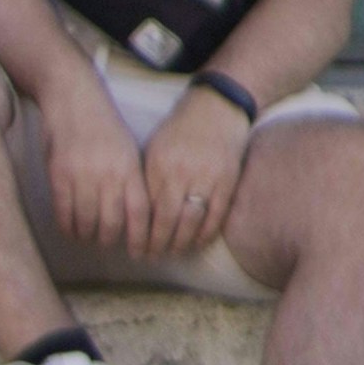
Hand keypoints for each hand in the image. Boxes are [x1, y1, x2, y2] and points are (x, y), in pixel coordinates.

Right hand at [38, 71, 151, 264]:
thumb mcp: (126, 149)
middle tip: (106, 243)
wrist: (72, 94)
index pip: (140, 214)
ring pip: (86, 224)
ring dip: (87, 237)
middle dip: (109, 241)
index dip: (140, 240)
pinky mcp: (58, 174)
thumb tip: (135, 219)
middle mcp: (108, 173)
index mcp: (129, 167)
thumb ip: (131, 181)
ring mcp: (82, 174)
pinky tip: (70, 229)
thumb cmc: (102, 123)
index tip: (138, 253)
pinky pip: (63, 214)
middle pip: (112, 225)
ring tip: (87, 237)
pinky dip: (67, 228)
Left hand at [138, 81, 247, 264]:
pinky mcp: (227, 182)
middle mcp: (180, 172)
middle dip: (157, 246)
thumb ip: (148, 179)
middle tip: (152, 258)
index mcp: (159, 164)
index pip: (145, 209)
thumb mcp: (156, 147)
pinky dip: (205, 236)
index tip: (136, 248)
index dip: (140, 234)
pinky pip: (215, 218)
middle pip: (166, 221)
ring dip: (180, 245)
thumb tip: (136, 213)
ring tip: (172, 253)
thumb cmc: (181, 128)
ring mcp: (205, 178)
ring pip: (190, 224)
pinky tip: (196, 244)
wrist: (217, 106)